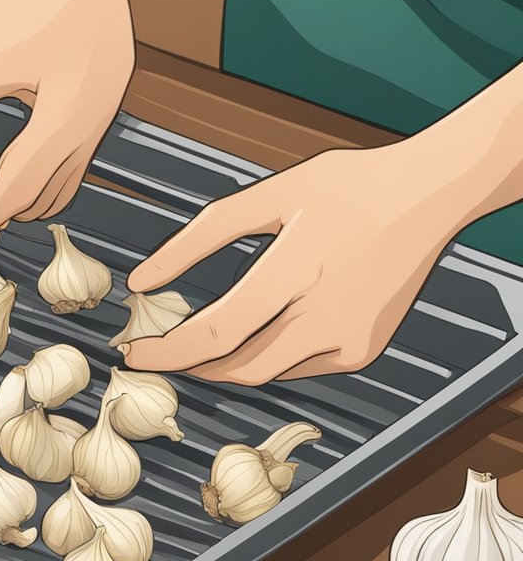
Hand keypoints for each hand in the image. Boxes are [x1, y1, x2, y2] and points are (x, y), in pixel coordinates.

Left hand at [120, 141, 473, 383]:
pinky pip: (300, 367)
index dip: (167, 351)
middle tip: (157, 356)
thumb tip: (139, 280)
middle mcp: (326, 315)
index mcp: (296, 270)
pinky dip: (269, 357)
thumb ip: (197, 239)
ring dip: (225, 365)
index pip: (215, 332)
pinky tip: (254, 334)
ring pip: (268, 372)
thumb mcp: (268, 196)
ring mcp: (349, 339)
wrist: (428, 196)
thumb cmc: (345, 188)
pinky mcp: (364, 350)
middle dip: (190, 366)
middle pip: (238, 365)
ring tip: (193, 348)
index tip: (131, 353)